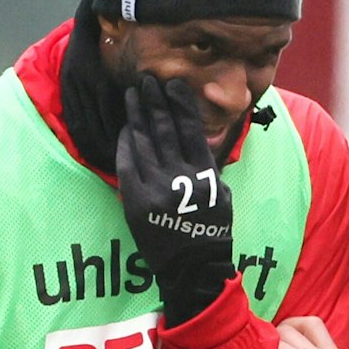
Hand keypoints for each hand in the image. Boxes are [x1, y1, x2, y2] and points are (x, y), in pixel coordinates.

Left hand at [117, 75, 234, 325]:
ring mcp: (157, 191)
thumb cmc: (211, 229)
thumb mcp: (222, 193)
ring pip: (144, 144)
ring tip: (133, 95)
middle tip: (147, 80)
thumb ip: (208, 164)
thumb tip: (197, 133)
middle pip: (165, 130)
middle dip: (155, 102)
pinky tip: (126, 129)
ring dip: (137, 115)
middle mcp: (181, 179)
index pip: (191, 129)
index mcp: (206, 175)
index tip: (173, 85)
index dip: (180, 104)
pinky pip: (128, 166)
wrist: (194, 268)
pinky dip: (126, 145)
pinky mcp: (137, 203)